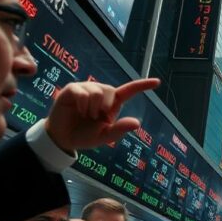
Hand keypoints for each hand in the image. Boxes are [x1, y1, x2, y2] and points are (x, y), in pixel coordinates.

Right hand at [45, 78, 160, 152]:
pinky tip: (77, 110)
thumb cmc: (85, 135)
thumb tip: (137, 123)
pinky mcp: (73, 89)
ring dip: (91, 109)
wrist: (63, 138)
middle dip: (103, 108)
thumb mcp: (104, 137)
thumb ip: (119, 130)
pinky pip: (83, 93)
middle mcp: (101, 92)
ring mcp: (87, 88)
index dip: (143, 85)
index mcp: (112, 103)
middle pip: (111, 91)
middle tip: (93, 118)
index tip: (157, 82)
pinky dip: (81, 105)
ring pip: (97, 92)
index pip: (129, 91)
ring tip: (84, 114)